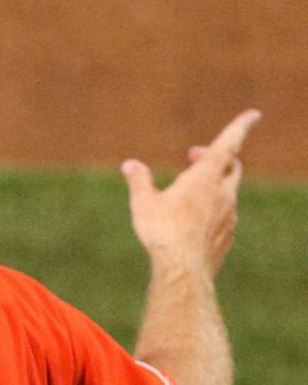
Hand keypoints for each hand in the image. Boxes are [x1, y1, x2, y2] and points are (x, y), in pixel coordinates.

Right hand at [122, 110, 259, 276]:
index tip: (254, 114)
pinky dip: (214, 208)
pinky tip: (194, 220)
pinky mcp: (228, 234)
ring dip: (213, 185)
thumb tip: (130, 165)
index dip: (241, 127)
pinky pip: (225, 215)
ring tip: (188, 192)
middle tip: (193, 157)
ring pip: (228, 191)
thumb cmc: (162, 232)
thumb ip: (139, 180)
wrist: (182, 270)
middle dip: (216, 157)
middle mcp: (223, 193)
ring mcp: (229, 215)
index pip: (228, 145)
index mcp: (205, 178)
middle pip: (231, 166)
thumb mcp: (143, 203)